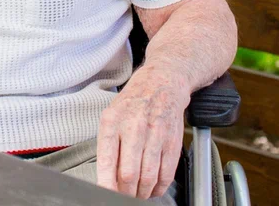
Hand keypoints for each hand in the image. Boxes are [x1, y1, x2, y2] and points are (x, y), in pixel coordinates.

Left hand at [96, 68, 188, 198]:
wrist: (162, 83)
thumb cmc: (132, 103)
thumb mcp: (111, 116)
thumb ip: (108, 145)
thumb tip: (106, 177)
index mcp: (112, 121)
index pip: (107, 160)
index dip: (107, 184)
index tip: (106, 195)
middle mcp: (134, 127)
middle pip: (129, 174)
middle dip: (125, 192)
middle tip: (123, 196)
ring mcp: (155, 134)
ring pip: (148, 177)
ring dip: (142, 192)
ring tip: (138, 194)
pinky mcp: (173, 141)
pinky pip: (166, 173)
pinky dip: (159, 187)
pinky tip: (153, 188)